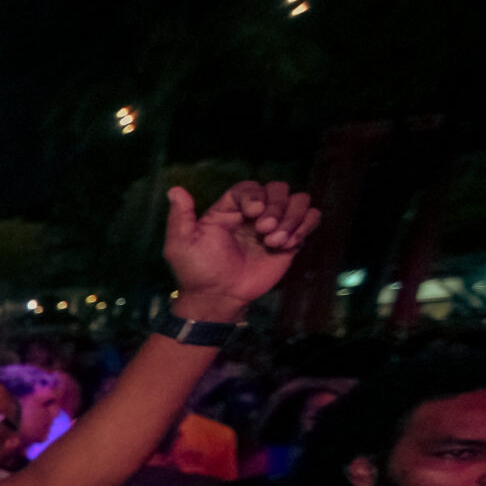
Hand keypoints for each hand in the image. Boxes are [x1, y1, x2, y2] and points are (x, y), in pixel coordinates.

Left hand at [162, 180, 319, 316]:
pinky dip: (305, 225)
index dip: (256, 195)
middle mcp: (253, 214)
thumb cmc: (198, 272)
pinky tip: (289, 244)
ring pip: (298, 200)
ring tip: (276, 241)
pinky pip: (310, 218)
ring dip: (292, 217)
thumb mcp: (180, 244)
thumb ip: (180, 216)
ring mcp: (274, 227)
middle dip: (276, 206)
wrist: (218, 298)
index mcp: (229, 209)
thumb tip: (175, 189)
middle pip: (278, 189)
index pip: (250, 187)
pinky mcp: (290, 242)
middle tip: (264, 230)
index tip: (253, 212)